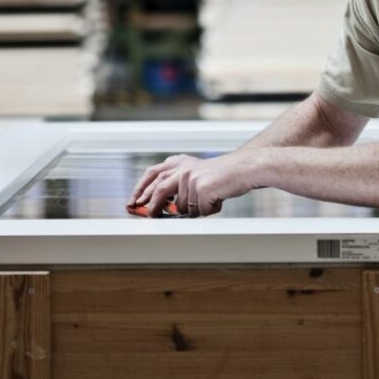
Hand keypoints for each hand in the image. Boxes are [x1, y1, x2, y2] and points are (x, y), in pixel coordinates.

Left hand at [128, 150, 259, 217]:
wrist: (244, 168)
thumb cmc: (223, 176)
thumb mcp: (197, 174)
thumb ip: (180, 186)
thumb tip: (164, 208)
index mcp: (179, 162)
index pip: (153, 174)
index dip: (141, 188)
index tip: (134, 201)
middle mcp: (182, 168)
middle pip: (159, 190)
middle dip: (151, 205)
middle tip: (149, 216)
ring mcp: (191, 178)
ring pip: (183, 206)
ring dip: (195, 210)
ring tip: (207, 202)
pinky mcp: (201, 188)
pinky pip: (198, 210)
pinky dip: (207, 210)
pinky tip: (216, 201)